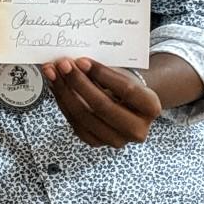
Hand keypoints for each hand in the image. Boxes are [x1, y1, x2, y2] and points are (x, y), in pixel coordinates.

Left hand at [43, 58, 160, 148]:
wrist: (127, 107)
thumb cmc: (125, 87)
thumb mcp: (122, 76)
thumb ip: (103, 71)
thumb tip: (74, 63)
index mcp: (151, 108)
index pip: (126, 89)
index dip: (101, 74)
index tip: (81, 60)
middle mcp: (137, 129)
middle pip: (103, 106)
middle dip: (79, 83)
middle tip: (63, 65)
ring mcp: (117, 140)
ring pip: (85, 116)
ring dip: (64, 92)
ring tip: (53, 73)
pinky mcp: (97, 143)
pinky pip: (75, 123)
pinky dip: (62, 103)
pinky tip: (55, 87)